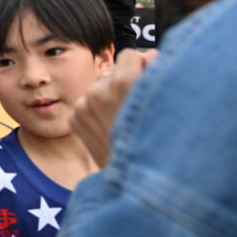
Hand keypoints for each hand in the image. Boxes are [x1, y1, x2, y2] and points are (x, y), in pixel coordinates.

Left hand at [70, 48, 157, 167]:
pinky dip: (96, 111)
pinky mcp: (75, 117)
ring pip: (99, 87)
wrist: (132, 182)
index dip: (139, 66)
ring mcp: (83, 104)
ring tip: (121, 121)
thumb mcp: (162, 107)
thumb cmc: (155, 143)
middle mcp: (100, 90)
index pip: (128, 55)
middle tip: (134, 107)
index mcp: (124, 83)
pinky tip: (109, 127)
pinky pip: (86, 103)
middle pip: (112, 72)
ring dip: (108, 97)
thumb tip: (147, 55)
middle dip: (123, 83)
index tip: (144, 78)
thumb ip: (152, 76)